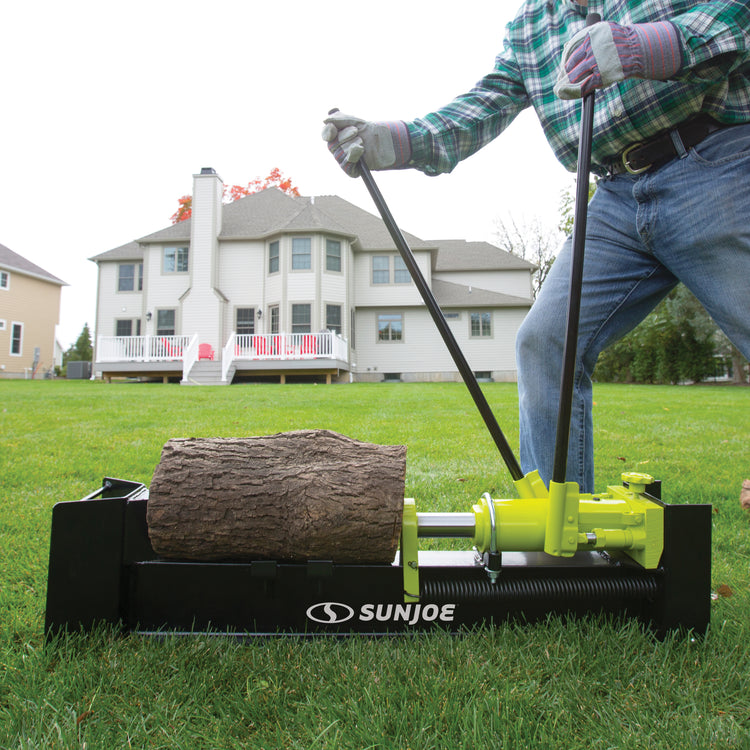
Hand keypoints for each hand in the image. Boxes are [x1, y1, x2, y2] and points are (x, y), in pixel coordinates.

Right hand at [322, 111, 410, 176]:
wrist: (385, 143)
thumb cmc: (370, 131)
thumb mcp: (356, 122)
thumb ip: (341, 119)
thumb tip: (325, 120)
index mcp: (337, 136)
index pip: (326, 134)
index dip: (327, 132)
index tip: (333, 128)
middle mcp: (338, 149)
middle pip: (333, 145)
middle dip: (344, 136)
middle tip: (356, 131)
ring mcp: (344, 160)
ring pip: (340, 155)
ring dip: (351, 145)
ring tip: (362, 141)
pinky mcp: (352, 170)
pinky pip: (347, 165)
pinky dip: (353, 155)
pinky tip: (360, 150)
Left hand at [555, 20, 681, 99]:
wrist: (638, 50)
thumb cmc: (619, 43)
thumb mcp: (602, 33)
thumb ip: (585, 40)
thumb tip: (565, 50)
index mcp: (590, 35)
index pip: (569, 50)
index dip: (564, 62)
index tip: (563, 69)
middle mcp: (591, 47)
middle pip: (570, 64)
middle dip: (564, 74)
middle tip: (560, 82)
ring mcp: (596, 62)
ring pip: (574, 76)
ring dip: (566, 85)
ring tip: (561, 90)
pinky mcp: (601, 76)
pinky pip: (583, 87)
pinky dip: (573, 92)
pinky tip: (566, 94)